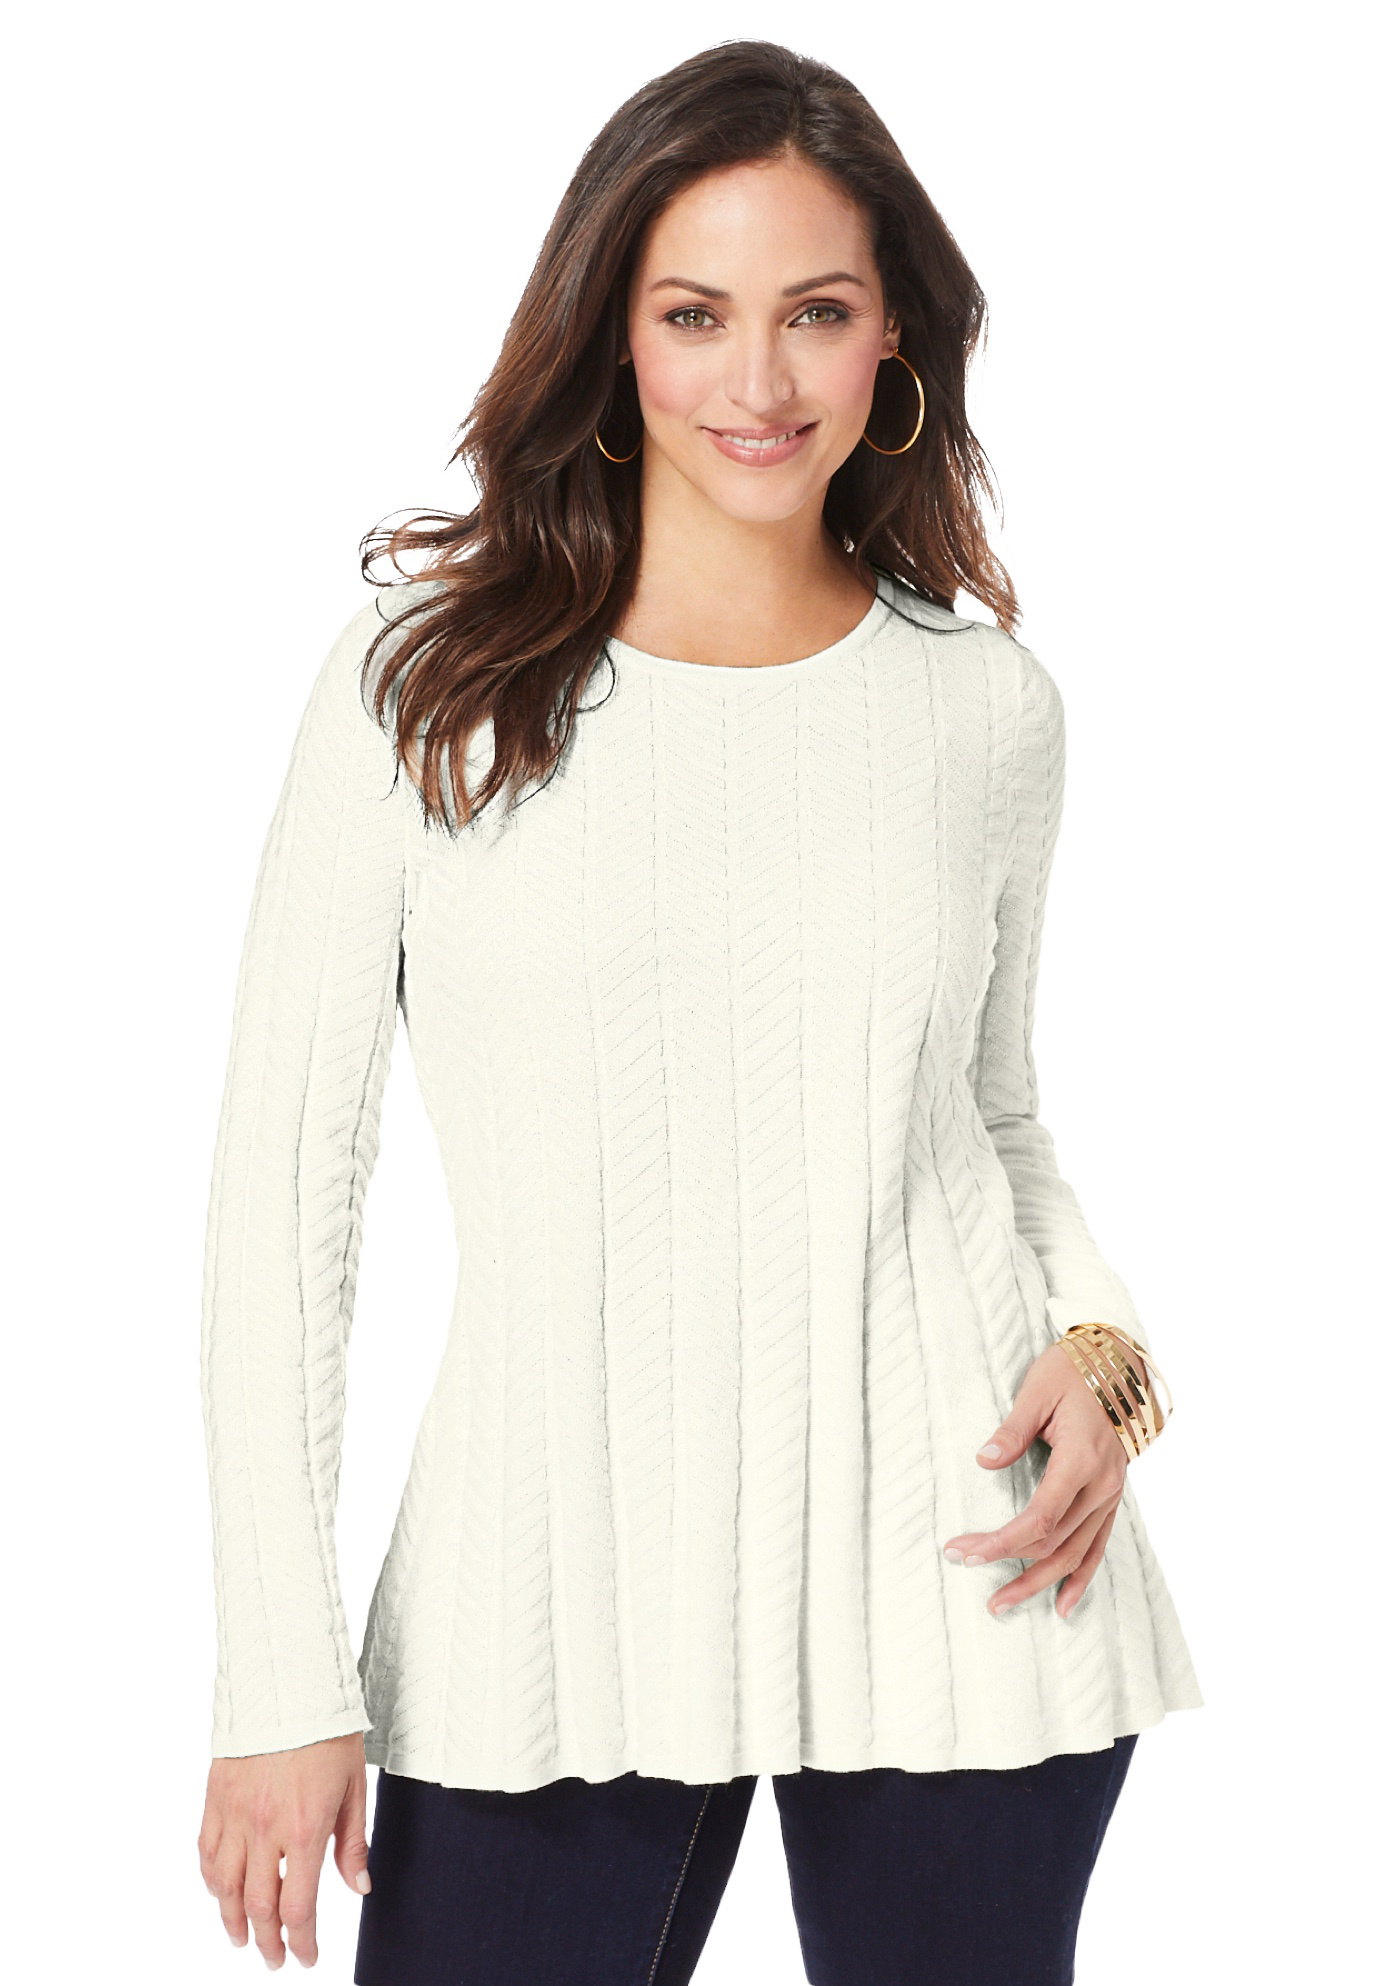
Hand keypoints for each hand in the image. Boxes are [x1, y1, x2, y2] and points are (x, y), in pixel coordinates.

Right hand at [198, 1732, 370, 1969]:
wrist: (289, 1683)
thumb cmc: (328, 1730)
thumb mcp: (353, 1785)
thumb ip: (353, 1842)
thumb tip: (358, 1887)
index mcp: (305, 1828)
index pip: (298, 1908)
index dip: (302, 1942)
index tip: (307, 1956)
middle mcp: (265, 1829)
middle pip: (258, 1906)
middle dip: (267, 1942)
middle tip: (274, 1959)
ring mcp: (235, 1815)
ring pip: (224, 1887)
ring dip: (232, 1921)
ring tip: (243, 1938)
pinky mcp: (215, 1798)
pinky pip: (206, 1852)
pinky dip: (211, 1880)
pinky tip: (219, 1892)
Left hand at [942, 1339, 1141, 1621]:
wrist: (1122, 1363)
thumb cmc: (1074, 1371)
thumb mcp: (1038, 1390)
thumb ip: (1012, 1430)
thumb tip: (984, 1461)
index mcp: (1081, 1460)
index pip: (1039, 1518)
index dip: (1001, 1542)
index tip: (965, 1551)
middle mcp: (1101, 1486)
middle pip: (1053, 1543)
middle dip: (1007, 1562)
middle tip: (963, 1565)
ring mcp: (1110, 1495)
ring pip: (1075, 1554)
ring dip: (1038, 1582)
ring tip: (1002, 1604)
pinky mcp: (1111, 1497)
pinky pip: (1098, 1546)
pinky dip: (1081, 1578)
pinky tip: (1063, 1604)